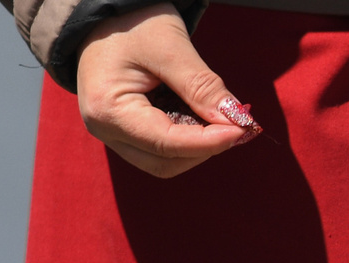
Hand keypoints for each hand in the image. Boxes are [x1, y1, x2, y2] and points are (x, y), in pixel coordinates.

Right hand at [75, 3, 262, 178]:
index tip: (243, 129)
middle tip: (236, 123)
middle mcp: (104, 128)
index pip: (167, 143)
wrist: (106, 12)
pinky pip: (161, 148)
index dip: (210, 142)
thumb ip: (202, 87)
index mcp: (107, 109)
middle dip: (205, 147)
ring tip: (216, 114)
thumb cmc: (132, 23)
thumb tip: (237, 121)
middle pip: (166, 162)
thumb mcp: (170, 47)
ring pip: (166, 161)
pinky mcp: (125, 130)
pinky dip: (188, 137)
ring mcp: (112, 132)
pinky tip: (200, 113)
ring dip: (198, 145)